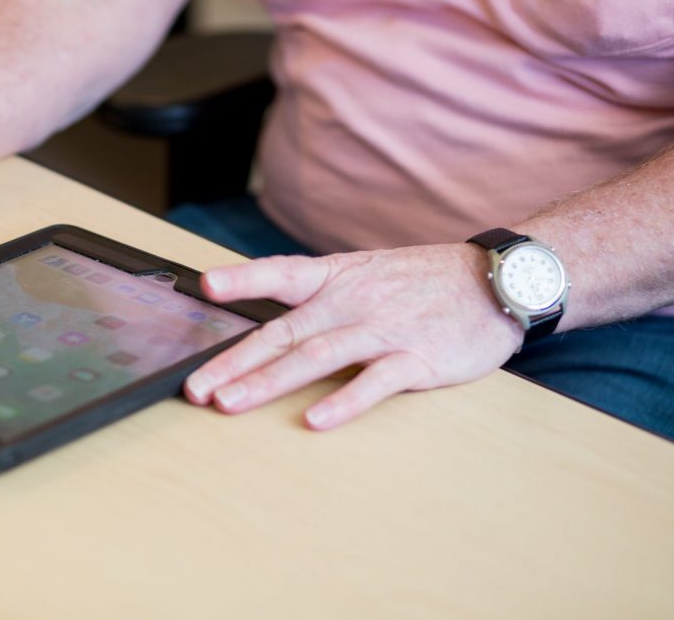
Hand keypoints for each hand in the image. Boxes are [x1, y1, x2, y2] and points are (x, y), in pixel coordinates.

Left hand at [183, 245, 523, 429]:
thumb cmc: (422, 282)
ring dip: (269, 381)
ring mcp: (384, 329)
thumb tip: (266, 318)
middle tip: (196, 386)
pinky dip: (344, 402)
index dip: (243, 278)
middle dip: (235, 360)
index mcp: (338, 278)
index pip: (281, 274)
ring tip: (230, 404)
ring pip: (316, 356)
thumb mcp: (366, 273)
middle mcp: (353, 302)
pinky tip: (314, 420)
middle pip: (284, 331)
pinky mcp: (417, 359)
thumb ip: (319, 295)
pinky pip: (374, 382)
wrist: (498, 280)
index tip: (205, 285)